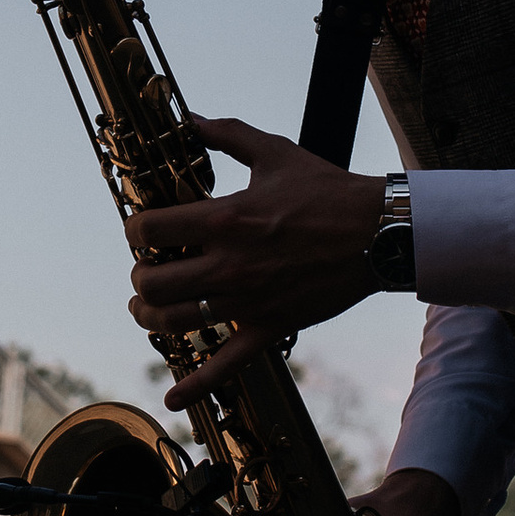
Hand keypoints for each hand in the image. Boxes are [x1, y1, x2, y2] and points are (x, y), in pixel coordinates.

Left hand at [128, 116, 384, 409]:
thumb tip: (190, 116)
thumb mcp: (274, 152)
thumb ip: (226, 134)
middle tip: (148, 268)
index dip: (136, 229)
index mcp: (224, 219)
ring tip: (147, 307)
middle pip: (153, 281)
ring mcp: (247, 301)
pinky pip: (226, 365)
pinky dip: (195, 385)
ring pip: (175, 322)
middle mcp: (228, 264)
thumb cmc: (327, 190)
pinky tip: (172, 399)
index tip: (142, 229)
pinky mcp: (269, 327)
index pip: (150, 230)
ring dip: (150, 316)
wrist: (378, 233)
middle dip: (141, 274)